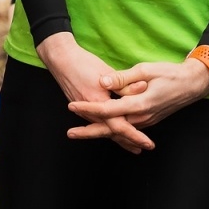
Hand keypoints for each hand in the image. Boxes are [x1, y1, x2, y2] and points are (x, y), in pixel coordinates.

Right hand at [35, 33, 153, 153]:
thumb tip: (143, 88)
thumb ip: (124, 84)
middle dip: (127, 142)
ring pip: (103, 129)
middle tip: (141, 150)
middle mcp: (89, 112)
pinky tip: (114, 131)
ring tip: (132, 145)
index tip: (147, 144)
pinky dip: (108, 129)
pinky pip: (97, 123)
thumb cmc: (83, 63)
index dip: (134, 136)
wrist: (60, 59)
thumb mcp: (107, 72)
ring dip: (118, 138)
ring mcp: (83, 111)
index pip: (119, 126)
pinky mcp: (81, 108)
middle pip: (111, 133)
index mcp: (98, 103)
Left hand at [67, 58, 208, 140]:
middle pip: (110, 128)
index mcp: (139, 104)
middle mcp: (141, 117)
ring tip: (80, 133)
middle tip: (70, 133)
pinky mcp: (148, 120)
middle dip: (89, 132)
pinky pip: (127, 129)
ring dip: (99, 132)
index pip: (107, 110)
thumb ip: (123, 78)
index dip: (88, 108)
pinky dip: (113, 132)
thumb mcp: (146, 70)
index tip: (72, 105)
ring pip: (118, 131)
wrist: (192, 84)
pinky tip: (103, 131)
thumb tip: (103, 82)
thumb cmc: (170, 73)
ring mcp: (146, 121)